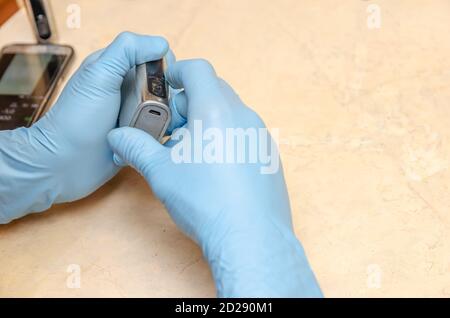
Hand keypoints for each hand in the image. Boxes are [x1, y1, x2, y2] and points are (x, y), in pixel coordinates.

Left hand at [0, 32, 168, 221]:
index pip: (156, 58)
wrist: (66, 163)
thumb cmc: (77, 119)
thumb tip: (161, 44)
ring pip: (168, 109)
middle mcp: (129, 89)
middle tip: (161, 111)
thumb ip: (127, 50)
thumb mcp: (99, 75)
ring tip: (159, 128)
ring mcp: (135, 113)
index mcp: (118, 68)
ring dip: (168, 118)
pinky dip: (165, 134)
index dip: (167, 68)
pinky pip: (162, 130)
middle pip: (166, 85)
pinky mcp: (140, 136)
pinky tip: (161, 140)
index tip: (166, 84)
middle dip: (170, 97)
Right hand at [108, 59, 322, 296]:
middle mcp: (243, 116)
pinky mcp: (267, 153)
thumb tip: (116, 136)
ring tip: (189, 152)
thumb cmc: (207, 202)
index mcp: (216, 110)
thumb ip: (136, 148)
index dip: (177, 72)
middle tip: (171, 129)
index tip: (164, 88)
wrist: (250, 238)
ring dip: (206, 120)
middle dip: (188, 102)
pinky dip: (225, 136)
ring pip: (229, 111)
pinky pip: (243, 131)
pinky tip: (213, 167)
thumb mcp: (162, 173)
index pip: (198, 69)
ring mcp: (259, 135)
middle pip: (213, 89)